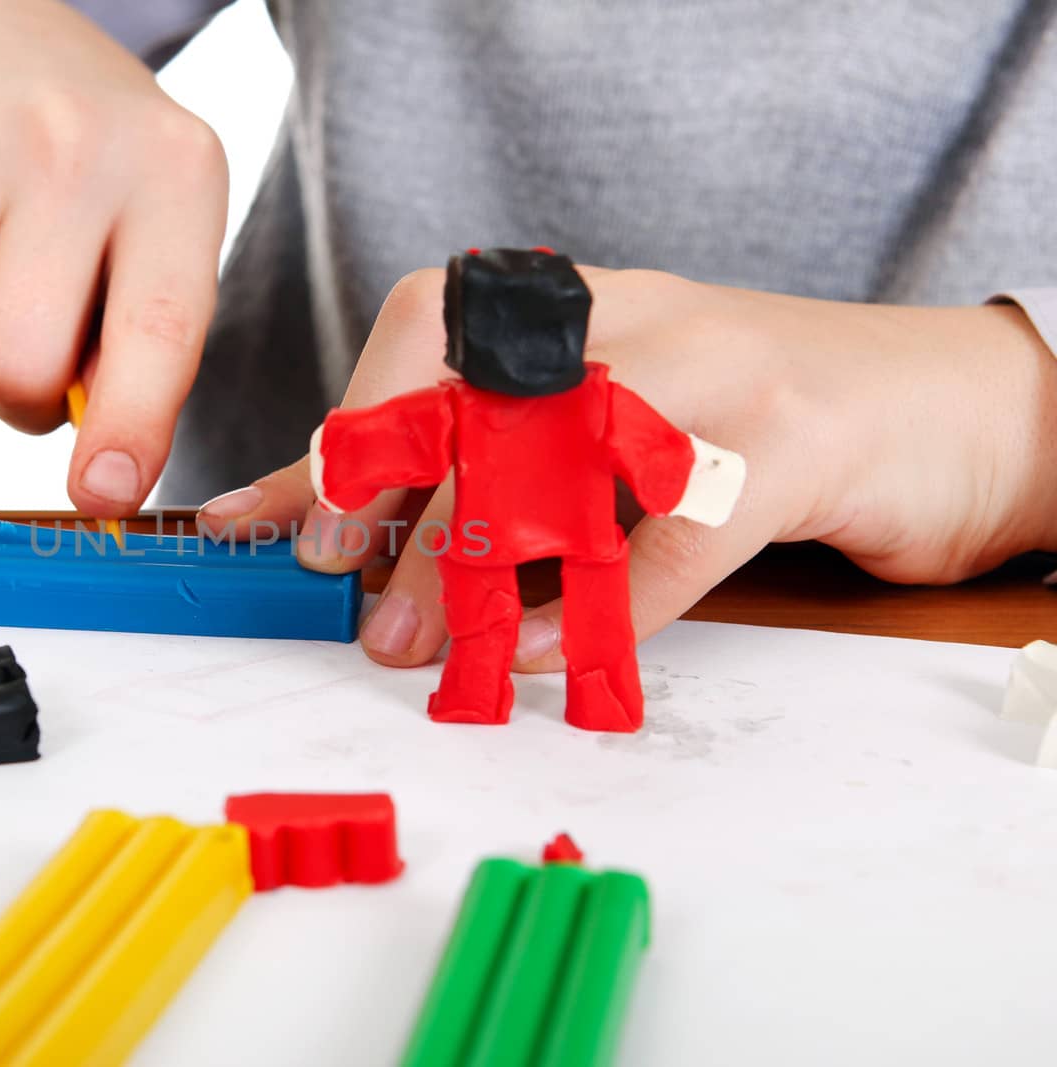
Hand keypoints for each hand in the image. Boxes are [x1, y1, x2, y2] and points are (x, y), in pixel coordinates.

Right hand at [0, 0, 228, 516]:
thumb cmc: (97, 174)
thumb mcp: (161, 232)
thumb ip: (147, 351)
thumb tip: (102, 477)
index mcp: (174, 174)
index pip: (156, 328)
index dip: (129, 428)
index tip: (105, 496)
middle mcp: (72, 148)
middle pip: (16, 365)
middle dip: (21, 396)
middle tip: (39, 349)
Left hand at [198, 266, 1056, 672]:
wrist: (934, 407)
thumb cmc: (737, 420)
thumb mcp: (591, 421)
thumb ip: (471, 461)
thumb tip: (321, 522)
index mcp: (577, 302)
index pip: (427, 320)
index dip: (355, 418)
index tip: (308, 521)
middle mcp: (642, 315)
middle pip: (487, 384)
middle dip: (400, 490)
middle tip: (351, 588)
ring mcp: (729, 371)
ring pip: (571, 447)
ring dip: (480, 558)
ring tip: (422, 643)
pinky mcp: (803, 450)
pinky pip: (677, 536)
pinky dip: (600, 609)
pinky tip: (542, 658)